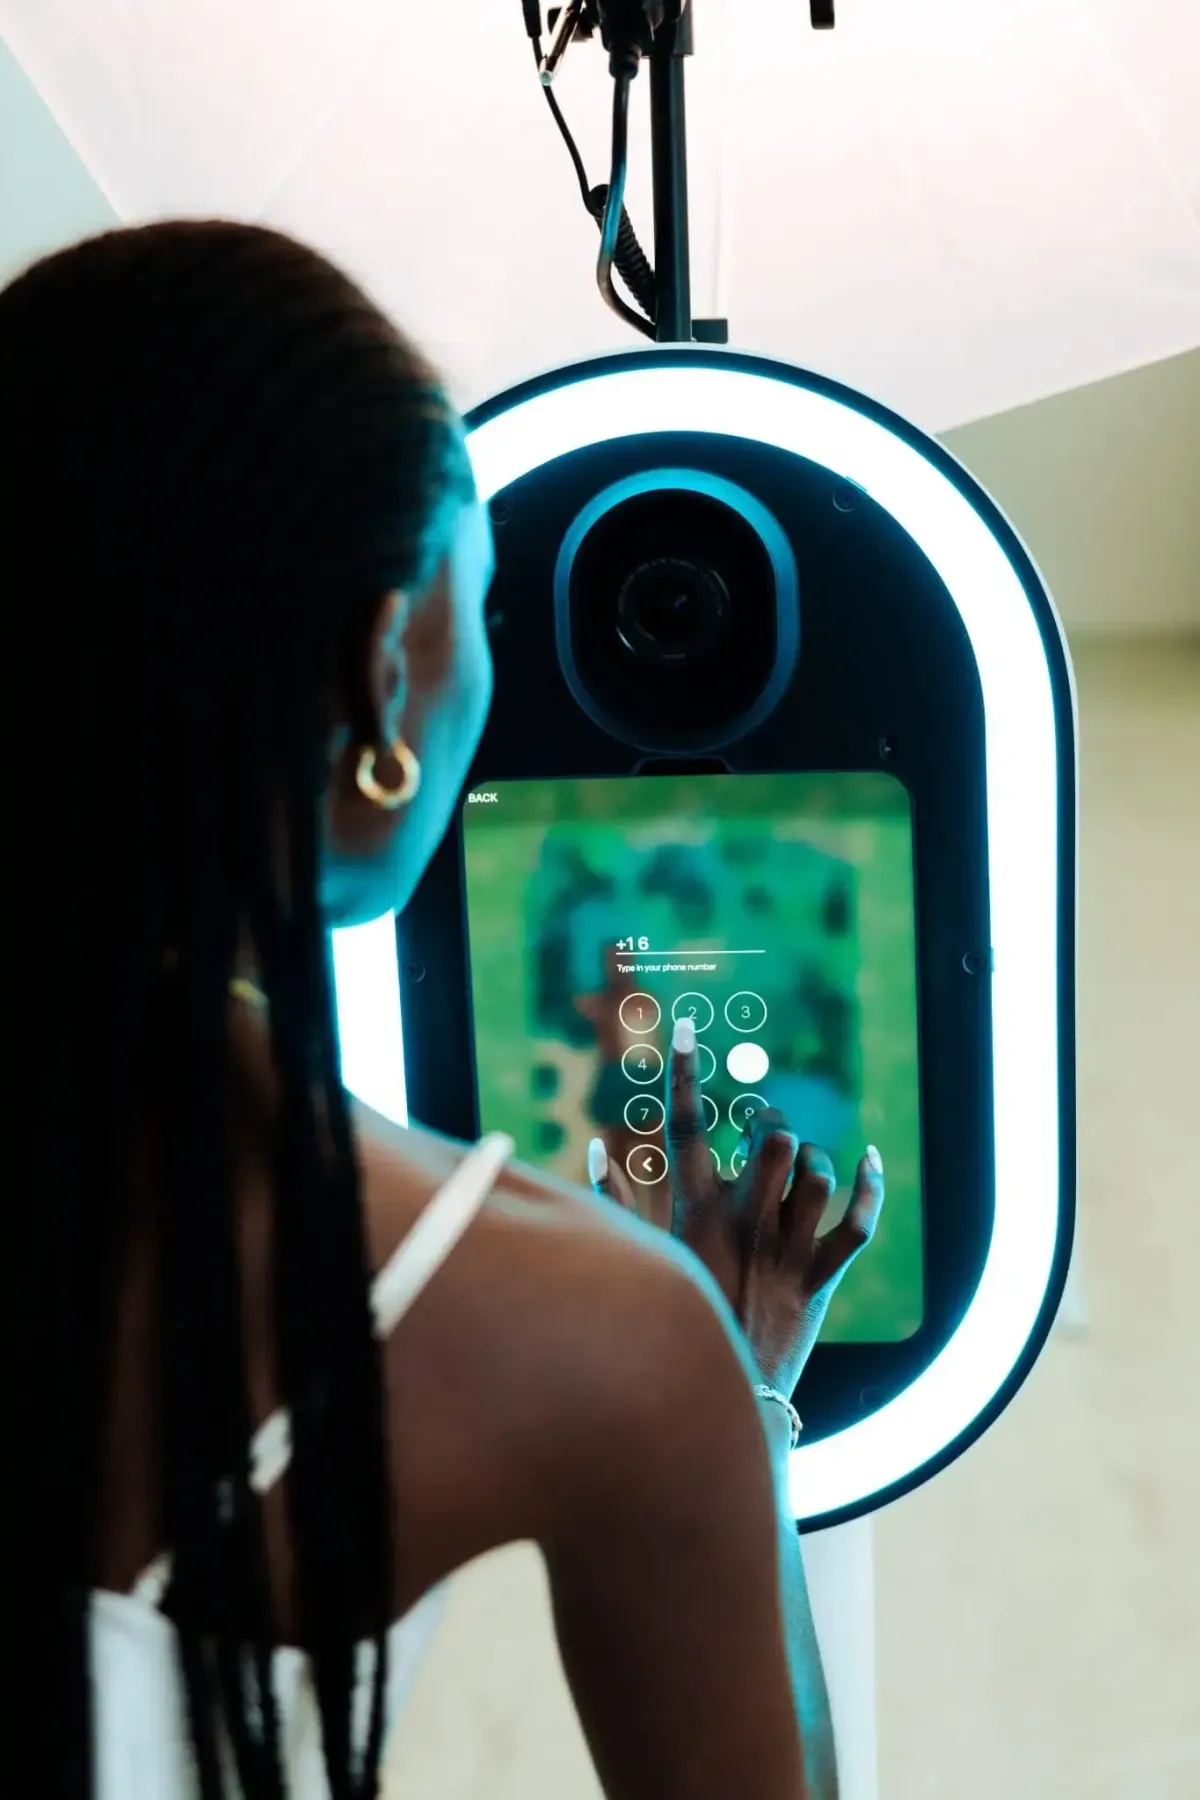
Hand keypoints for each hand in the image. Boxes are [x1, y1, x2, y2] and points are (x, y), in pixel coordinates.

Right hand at [590, 1017, 884, 1394]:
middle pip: (773, 1140)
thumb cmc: (678, 1317)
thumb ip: (615, 1200)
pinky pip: (857, 1223)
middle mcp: (743, 1224)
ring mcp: (785, 1251)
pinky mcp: (821, 1279)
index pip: (685, 1126)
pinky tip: (867, 1160)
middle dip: (772, 1124)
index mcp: (695, 1213)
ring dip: (814, 1159)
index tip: (688, 1029)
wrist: (724, 1395)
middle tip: (764, 1134)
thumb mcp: (644, 1257)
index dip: (684, 1072)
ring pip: (816, 1174)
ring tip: (802, 1167)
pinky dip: (868, 1187)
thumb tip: (595, 1144)